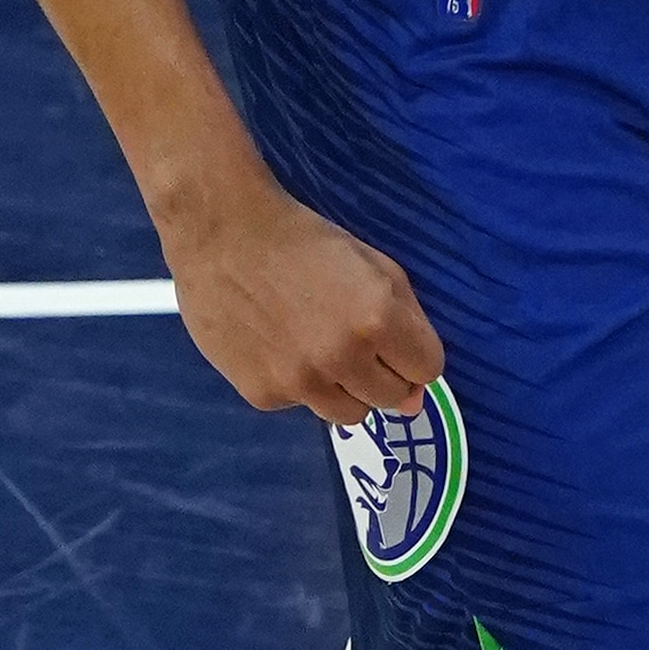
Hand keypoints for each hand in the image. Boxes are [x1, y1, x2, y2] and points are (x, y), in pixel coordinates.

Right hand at [163, 166, 445, 420]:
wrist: (221, 234)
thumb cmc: (303, 240)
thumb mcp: (374, 264)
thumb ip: (409, 323)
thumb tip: (417, 400)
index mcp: (378, 318)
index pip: (427, 370)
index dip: (412, 352)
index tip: (392, 339)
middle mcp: (343, 358)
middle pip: (392, 398)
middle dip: (383, 372)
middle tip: (354, 341)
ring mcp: (301, 383)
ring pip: (350, 415)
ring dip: (346, 388)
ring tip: (318, 348)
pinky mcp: (264, 395)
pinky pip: (301, 404)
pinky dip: (299, 383)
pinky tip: (278, 345)